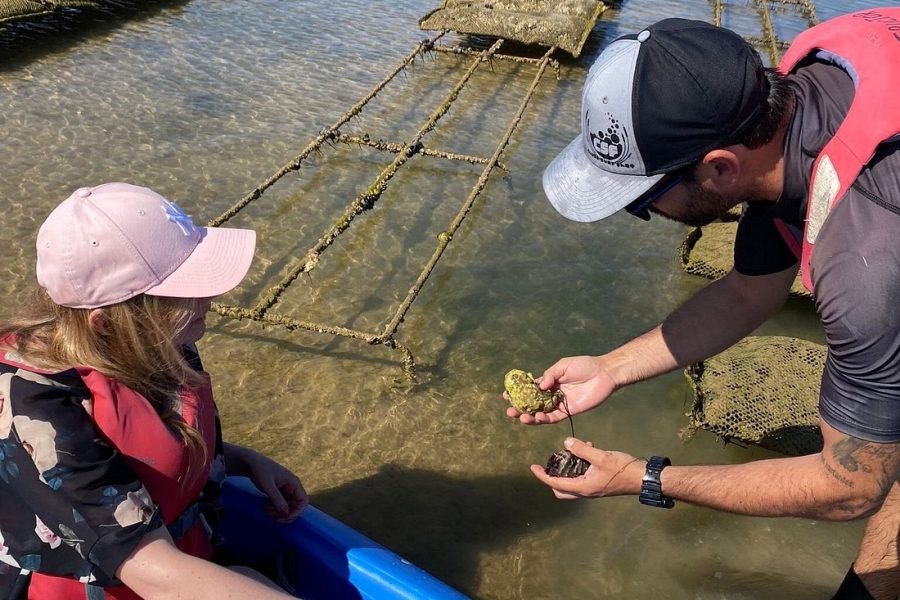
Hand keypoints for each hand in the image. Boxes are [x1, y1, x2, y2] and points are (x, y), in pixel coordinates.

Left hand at [228, 445, 307, 521]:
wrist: (252, 463)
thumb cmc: (261, 471)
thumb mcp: (268, 486)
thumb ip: (277, 500)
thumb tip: (286, 514)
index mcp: (294, 483)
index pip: (303, 501)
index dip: (297, 512)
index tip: (285, 518)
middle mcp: (293, 487)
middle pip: (296, 506)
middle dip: (287, 514)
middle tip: (275, 519)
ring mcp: (286, 490)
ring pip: (288, 507)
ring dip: (280, 513)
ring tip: (268, 512)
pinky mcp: (280, 492)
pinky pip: (282, 504)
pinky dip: (276, 509)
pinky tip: (267, 509)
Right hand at [505, 356, 616, 423]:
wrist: (603, 374)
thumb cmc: (584, 365)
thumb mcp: (563, 365)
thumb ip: (550, 375)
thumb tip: (539, 386)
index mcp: (549, 382)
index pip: (530, 389)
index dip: (518, 392)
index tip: (506, 395)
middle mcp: (552, 394)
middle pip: (532, 403)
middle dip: (520, 407)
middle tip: (509, 411)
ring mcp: (559, 404)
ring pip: (541, 413)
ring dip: (530, 416)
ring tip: (520, 417)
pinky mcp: (568, 412)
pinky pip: (554, 418)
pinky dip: (544, 419)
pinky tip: (536, 418)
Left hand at [530, 438, 644, 499]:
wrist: (643, 478)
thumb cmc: (622, 469)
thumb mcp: (600, 457)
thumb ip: (582, 449)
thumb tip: (566, 442)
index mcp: (582, 487)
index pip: (555, 484)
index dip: (542, 476)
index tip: (533, 467)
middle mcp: (585, 491)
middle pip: (561, 490)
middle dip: (552, 478)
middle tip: (550, 463)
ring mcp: (592, 489)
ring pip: (571, 484)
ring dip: (567, 471)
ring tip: (569, 452)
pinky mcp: (598, 484)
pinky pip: (582, 478)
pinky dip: (579, 467)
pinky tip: (587, 450)